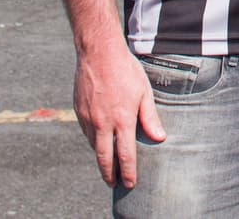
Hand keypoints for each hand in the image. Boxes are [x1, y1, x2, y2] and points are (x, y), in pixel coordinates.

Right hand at [72, 43, 166, 187]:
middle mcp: (103, 122)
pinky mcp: (79, 111)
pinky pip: (87, 132)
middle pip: (105, 157)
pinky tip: (99, 141)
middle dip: (109, 174)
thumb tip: (159, 137)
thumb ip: (150, 117)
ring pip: (94, 145)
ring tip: (108, 164)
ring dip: (101, 157)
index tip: (129, 183)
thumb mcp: (144, 92)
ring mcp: (88, 118)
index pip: (125, 154)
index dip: (127, 172)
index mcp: (122, 119)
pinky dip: (94, 141)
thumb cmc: (126, 70)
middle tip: (114, 184)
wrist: (99, 53)